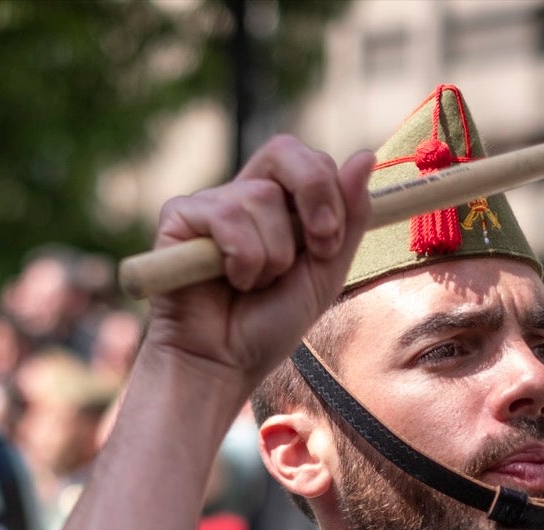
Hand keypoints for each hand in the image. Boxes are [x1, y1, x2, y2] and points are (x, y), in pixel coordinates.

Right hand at [142, 136, 373, 393]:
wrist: (223, 365)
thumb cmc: (268, 326)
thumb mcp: (324, 274)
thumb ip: (348, 219)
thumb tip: (365, 156)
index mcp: (278, 206)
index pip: (311, 162)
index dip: (331, 193)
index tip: (330, 244)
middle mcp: (242, 196)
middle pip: (283, 151)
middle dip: (313, 193)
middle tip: (316, 244)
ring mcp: (209, 205)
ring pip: (259, 197)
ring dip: (272, 255)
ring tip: (253, 285)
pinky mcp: (178, 217)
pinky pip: (225, 216)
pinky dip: (242, 258)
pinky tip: (228, 281)